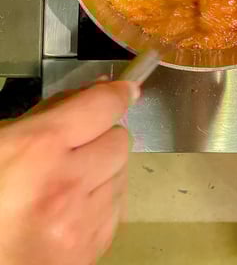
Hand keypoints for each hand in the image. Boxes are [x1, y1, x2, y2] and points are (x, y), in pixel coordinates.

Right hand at [0, 80, 138, 264]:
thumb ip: (51, 111)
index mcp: (39, 148)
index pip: (104, 106)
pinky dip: (101, 202)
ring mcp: (81, 222)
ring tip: (68, 181)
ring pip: (122, 173)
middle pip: (120, 139)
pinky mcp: (89, 250)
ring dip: (103, 170)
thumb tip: (97, 89)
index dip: (117, 93)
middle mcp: (67, 183)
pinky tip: (71, 208)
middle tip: (75, 147)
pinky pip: (116, 209)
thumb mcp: (2, 139)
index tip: (124, 90)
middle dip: (102, 137)